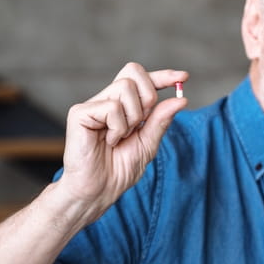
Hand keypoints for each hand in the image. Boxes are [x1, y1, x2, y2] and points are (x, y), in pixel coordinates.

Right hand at [58, 62, 187, 219]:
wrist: (99, 190)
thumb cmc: (119, 170)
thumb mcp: (148, 144)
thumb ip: (161, 121)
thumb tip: (181, 100)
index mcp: (123, 106)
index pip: (143, 79)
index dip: (163, 76)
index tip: (184, 77)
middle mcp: (107, 100)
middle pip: (133, 73)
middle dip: (148, 95)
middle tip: (142, 122)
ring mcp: (93, 105)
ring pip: (125, 88)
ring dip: (132, 118)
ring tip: (120, 138)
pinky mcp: (80, 112)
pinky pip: (111, 107)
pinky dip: (117, 127)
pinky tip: (108, 141)